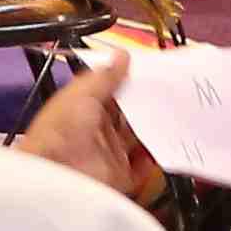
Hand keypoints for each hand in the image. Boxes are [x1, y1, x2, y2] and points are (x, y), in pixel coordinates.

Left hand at [17, 65, 162, 202]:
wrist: (58, 174)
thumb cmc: (58, 132)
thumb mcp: (83, 95)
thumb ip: (105, 76)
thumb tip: (122, 56)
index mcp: (82, 108)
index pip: (111, 92)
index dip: (129, 83)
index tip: (152, 75)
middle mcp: (96, 130)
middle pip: (128, 116)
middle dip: (147, 107)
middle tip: (169, 95)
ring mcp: (108, 153)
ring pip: (138, 140)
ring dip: (153, 131)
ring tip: (173, 118)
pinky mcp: (119, 175)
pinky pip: (142, 167)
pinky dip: (154, 158)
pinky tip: (164, 146)